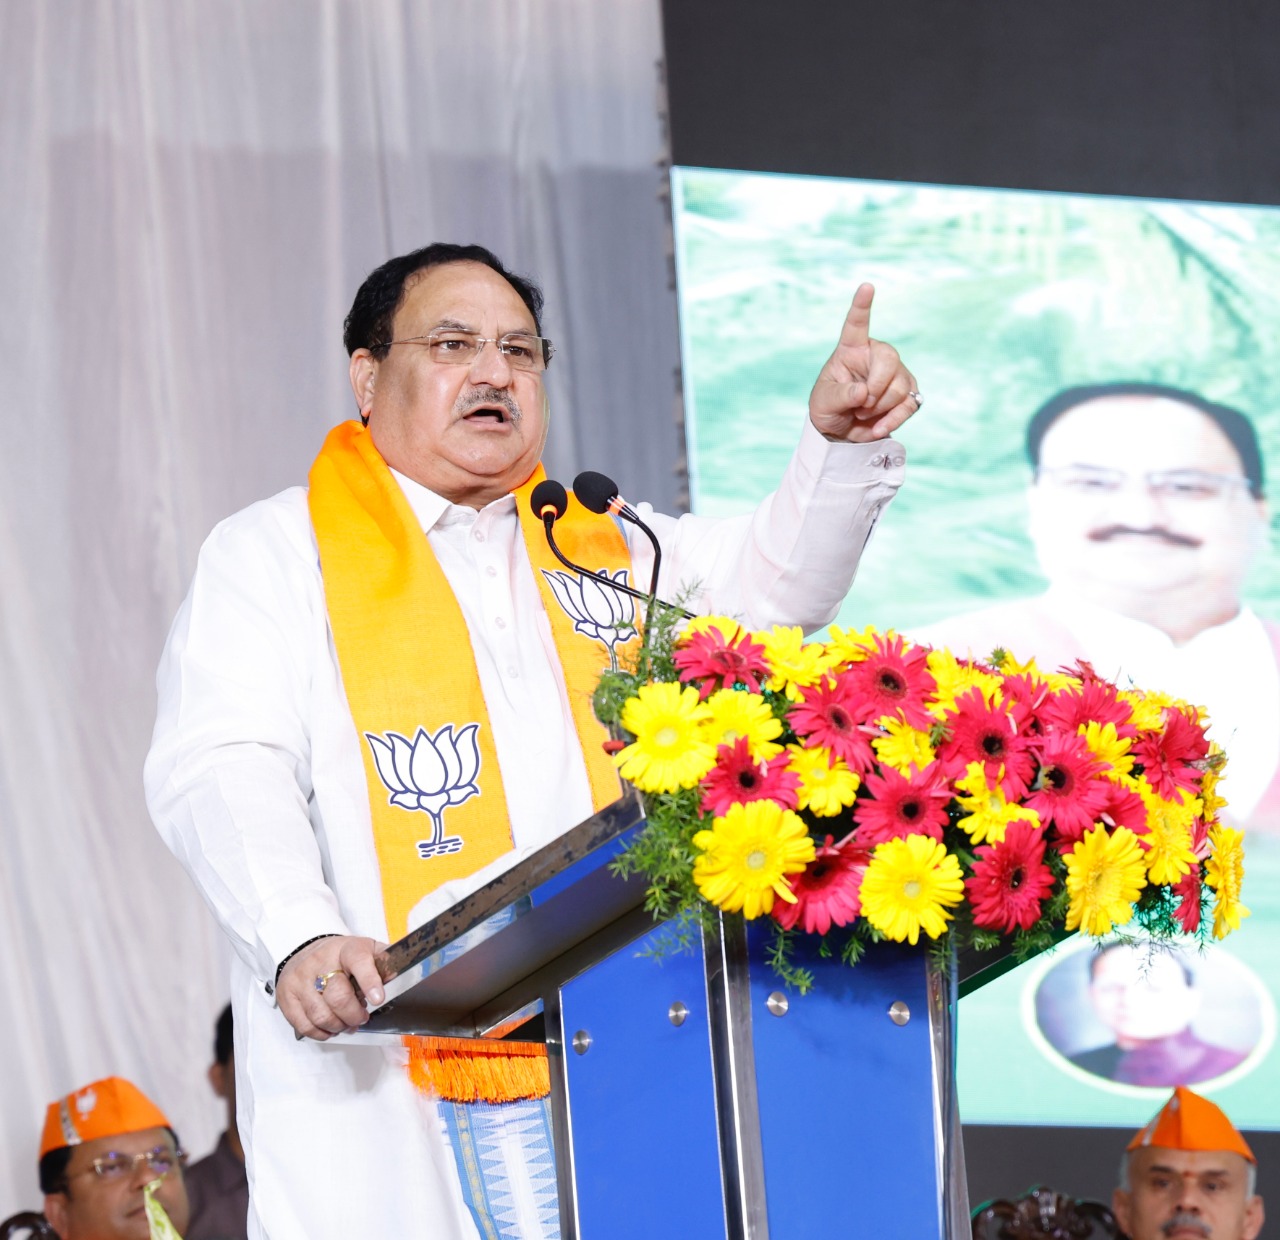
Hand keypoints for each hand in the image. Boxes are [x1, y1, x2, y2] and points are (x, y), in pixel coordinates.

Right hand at [276, 935, 388, 1040]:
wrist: (306, 949)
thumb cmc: (341, 956)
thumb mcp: (366, 950)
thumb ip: (383, 962)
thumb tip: (402, 976)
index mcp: (347, 948)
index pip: (359, 961)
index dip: (369, 981)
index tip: (378, 999)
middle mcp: (320, 962)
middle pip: (338, 996)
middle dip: (354, 1015)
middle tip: (362, 1017)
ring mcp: (301, 979)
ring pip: (320, 1015)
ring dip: (338, 1026)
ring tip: (346, 1024)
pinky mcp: (287, 995)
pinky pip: (304, 1025)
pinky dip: (321, 1033)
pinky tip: (330, 1028)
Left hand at [808, 283, 919, 441]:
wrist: (841, 431)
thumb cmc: (828, 408)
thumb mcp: (824, 402)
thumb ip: (841, 395)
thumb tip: (864, 392)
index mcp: (851, 350)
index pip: (856, 324)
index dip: (861, 306)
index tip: (866, 286)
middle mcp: (875, 357)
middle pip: (890, 359)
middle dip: (877, 387)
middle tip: (861, 404)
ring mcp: (895, 374)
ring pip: (900, 386)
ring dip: (879, 407)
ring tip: (862, 414)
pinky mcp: (907, 394)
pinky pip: (910, 404)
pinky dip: (893, 420)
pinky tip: (877, 428)